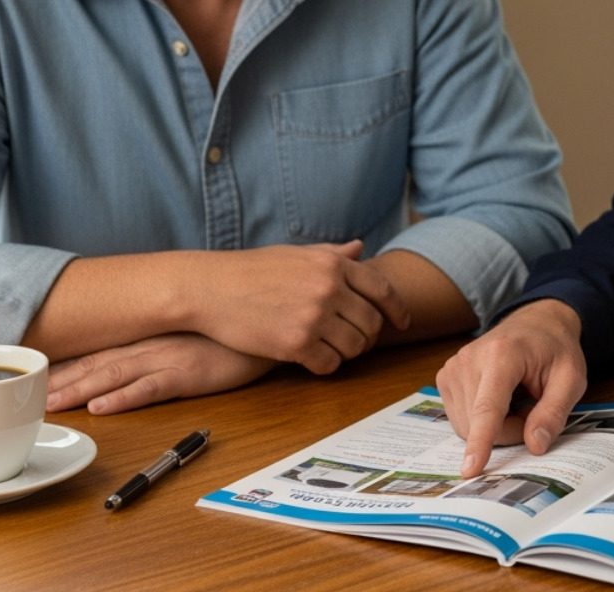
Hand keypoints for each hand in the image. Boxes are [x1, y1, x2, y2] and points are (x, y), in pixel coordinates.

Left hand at [46, 333, 275, 414]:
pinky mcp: (190, 374)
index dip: (68, 366)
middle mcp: (154, 344)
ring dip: (80, 391)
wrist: (270, 325)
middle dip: (62, 382)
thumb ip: (165, 339)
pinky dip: (124, 398)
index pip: (101, 351)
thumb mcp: (192, 331)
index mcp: (152, 336)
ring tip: (51, 406)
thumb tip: (139, 352)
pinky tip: (101, 407)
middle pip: (98, 364)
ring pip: (114, 376)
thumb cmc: (233, 330)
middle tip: (28, 398)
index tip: (38, 378)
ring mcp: (170, 357)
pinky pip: (151, 388)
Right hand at [189, 241, 409, 373]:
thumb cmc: (251, 270)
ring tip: (332, 349)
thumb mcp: (296, 254)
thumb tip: (359, 248)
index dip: (398, 310)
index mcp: (333, 264)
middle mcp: (329, 289)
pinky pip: (330, 364)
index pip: (383, 290)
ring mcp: (314, 316)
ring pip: (354, 347)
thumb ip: (332, 254)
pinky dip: (326, 365)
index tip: (403, 323)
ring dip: (347, 352)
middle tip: (355, 341)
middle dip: (368, 336)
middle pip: (372, 323)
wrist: (210, 288)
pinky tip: (312, 360)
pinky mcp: (296, 344)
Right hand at [435, 299, 586, 477]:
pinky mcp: (445, 378)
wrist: (534, 324)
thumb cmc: (554, 350)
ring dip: (497, 427)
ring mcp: (452, 368)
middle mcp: (469, 359)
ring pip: (468, 426)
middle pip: (480, 424)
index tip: (470, 469)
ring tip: (517, 400)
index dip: (480, 441)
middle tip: (533, 409)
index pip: (488, 407)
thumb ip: (554, 412)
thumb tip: (535, 446)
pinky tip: (500, 400)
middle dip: (510, 430)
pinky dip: (483, 421)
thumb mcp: (571, 378)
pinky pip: (461, 420)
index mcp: (502, 354)